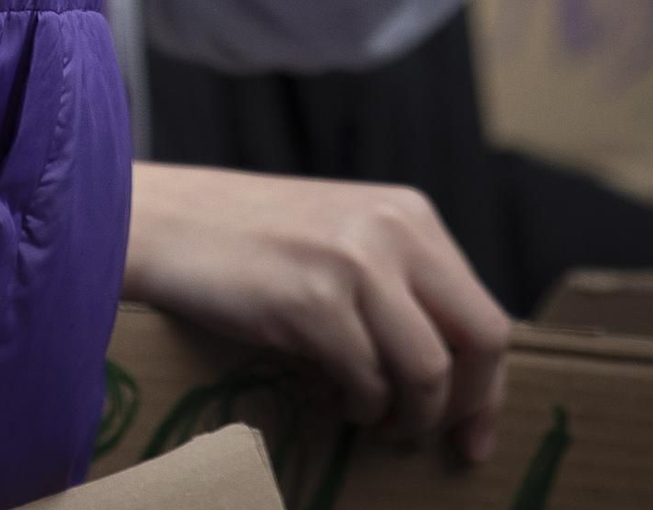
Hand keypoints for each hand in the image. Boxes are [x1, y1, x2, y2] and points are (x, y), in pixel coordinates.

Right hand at [122, 162, 509, 462]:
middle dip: (464, 407)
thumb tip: (457, 370)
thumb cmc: (250, 239)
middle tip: (433, 440)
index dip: (487, 387)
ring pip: (428, 373)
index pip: (487, 314)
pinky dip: (359, 408)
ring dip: (406, 417)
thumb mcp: (343, 237)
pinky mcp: (313, 301)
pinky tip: (333, 398)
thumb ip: (400, 281)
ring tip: (370, 417)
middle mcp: (393, 230)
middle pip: (480, 342)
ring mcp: (355, 262)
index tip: (473, 434)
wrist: (164, 221)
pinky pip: (368, 383)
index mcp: (409, 213)